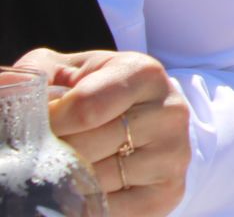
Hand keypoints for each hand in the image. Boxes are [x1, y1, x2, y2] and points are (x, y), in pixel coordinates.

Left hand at [15, 48, 190, 216]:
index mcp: (143, 73)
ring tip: (65, 167)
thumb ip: (35, 77)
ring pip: (97, 182)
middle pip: (87, 149)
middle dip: (54, 154)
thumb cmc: (97, 93)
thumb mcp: (67, 74)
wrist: (143, 121)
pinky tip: (81, 190)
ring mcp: (174, 154)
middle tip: (46, 151)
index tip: (37, 127)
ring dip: (68, 181)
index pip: (86, 107)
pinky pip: (111, 210)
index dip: (49, 123)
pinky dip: (86, 206)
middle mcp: (170, 111)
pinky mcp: (168, 192)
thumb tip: (5, 90)